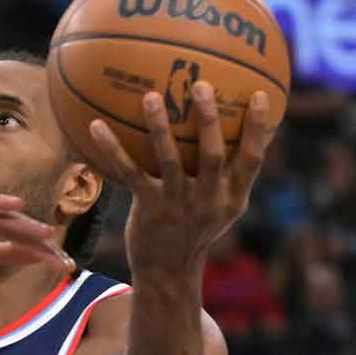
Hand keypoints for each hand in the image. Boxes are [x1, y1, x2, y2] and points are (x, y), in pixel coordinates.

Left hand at [88, 82, 275, 278]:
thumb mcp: (226, 205)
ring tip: (151, 97)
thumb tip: (253, 130)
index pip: (252, 159)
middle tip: (201, 85)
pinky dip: (112, 148)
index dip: (257, 128)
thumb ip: (235, 172)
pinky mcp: (148, 207)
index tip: (259, 94)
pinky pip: (129, 172)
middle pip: (212, 155)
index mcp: (233, 195)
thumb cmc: (199, 227)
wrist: (170, 269)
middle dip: (208, 120)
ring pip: (169, 159)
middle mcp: (208, 199)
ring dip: (160, 127)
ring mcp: (177, 203)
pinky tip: (96, 126)